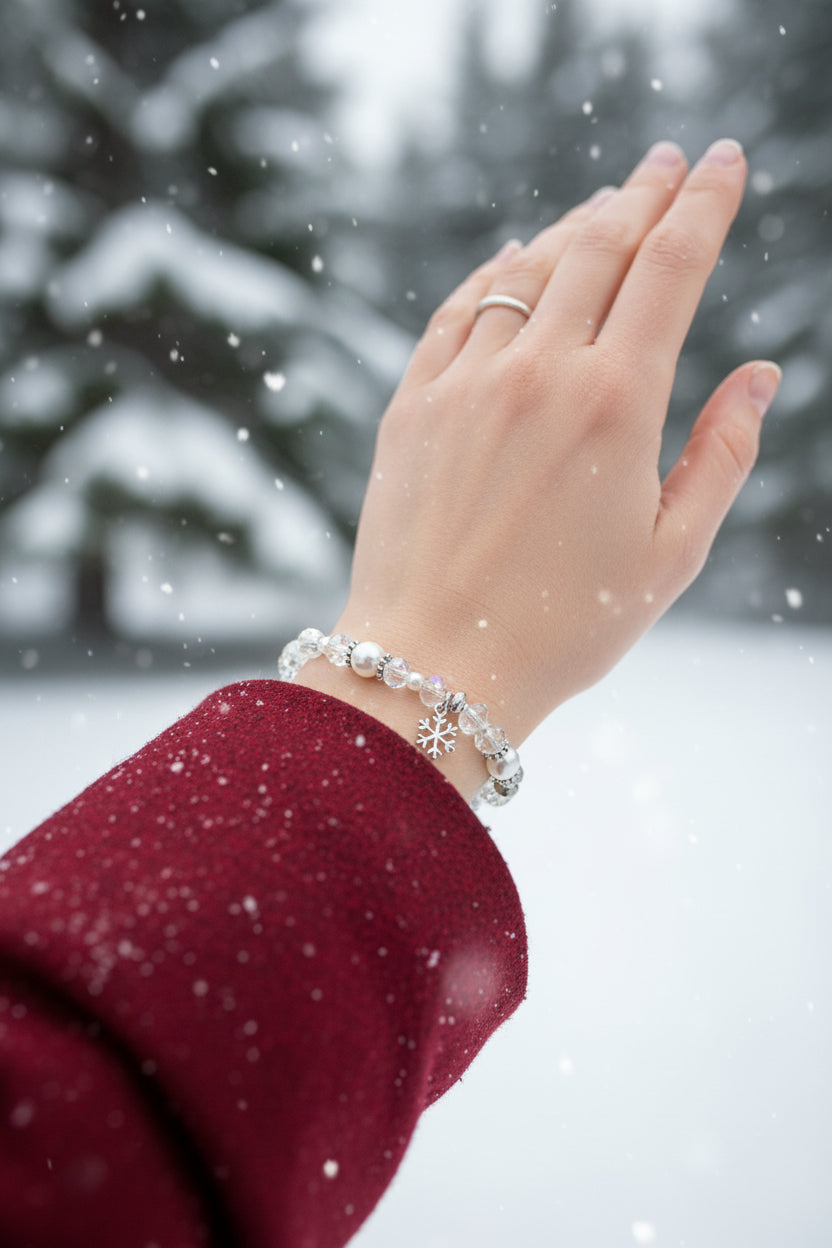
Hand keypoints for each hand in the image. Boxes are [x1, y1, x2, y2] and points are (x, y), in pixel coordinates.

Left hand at [298, 139, 780, 798]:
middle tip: (666, 164)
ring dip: (574, 228)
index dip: (703, 204)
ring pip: (528, 270)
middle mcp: (539, 373)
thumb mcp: (671, 554)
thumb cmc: (563, 627)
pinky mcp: (411, 405)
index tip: (721, 162)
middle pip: (600, 248)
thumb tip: (762, 377)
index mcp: (616, 405)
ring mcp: (465, 383)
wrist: (434, 668)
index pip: (671, 267)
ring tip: (605, 208)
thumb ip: (723, 456)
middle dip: (642, 195)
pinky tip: (515, 261)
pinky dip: (495, 275)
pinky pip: (459, 311)